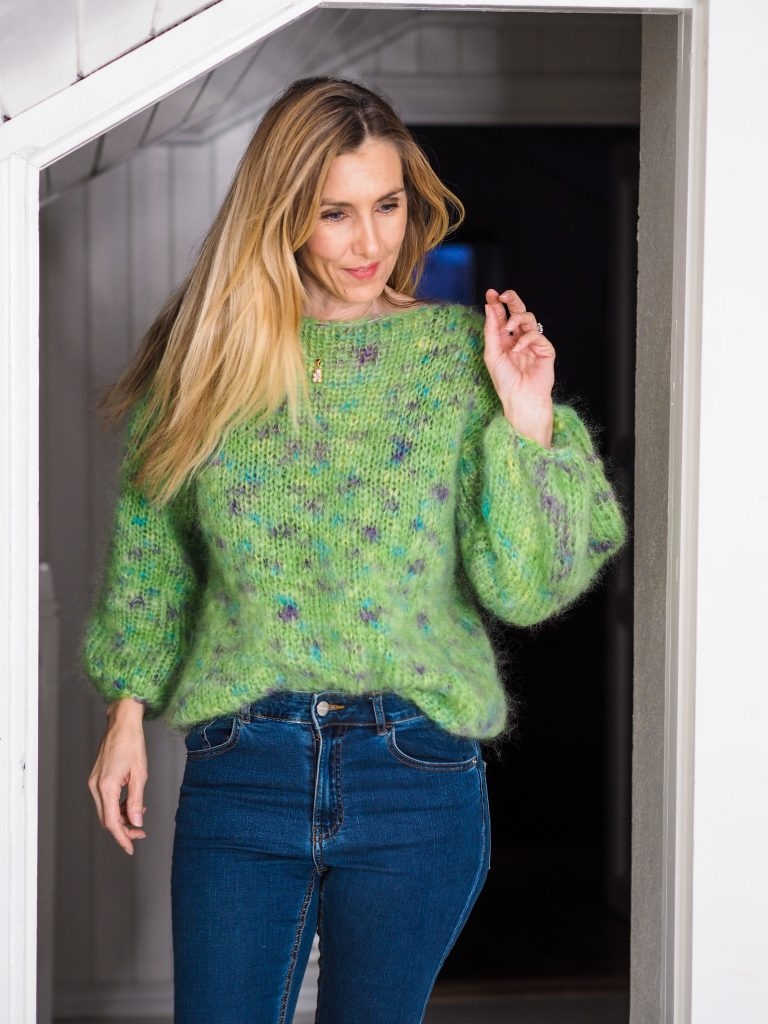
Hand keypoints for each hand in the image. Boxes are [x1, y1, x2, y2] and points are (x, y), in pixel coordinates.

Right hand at [88, 698, 147, 854]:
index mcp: (106, 786)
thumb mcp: (140, 774)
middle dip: (124, 829)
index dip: (122, 837)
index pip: (112, 822)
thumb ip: (136, 800)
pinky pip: (106, 799)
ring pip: (106, 810)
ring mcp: (94, 782)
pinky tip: (132, 803)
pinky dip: (118, 805)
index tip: (131, 848)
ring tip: (140, 814)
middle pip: (107, 819)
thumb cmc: (132, 743)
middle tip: (141, 833)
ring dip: (122, 817)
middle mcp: (96, 786)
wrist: (122, 723)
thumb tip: (136, 821)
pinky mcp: (97, 778)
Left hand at [483, 288, 554, 446]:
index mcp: (504, 340)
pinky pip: (536, 334)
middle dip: (511, 300)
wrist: (521, 398)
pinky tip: (517, 349)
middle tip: (503, 295)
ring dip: (517, 318)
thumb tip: (489, 307)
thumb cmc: (505, 381)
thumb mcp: (492, 354)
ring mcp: (533, 343)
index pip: (501, 317)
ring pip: (528, 318)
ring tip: (509, 327)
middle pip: (517, 312)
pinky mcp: (545, 349)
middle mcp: (518, 339)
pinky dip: (525, 339)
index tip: (490, 294)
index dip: (496, 304)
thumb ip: (491, 330)